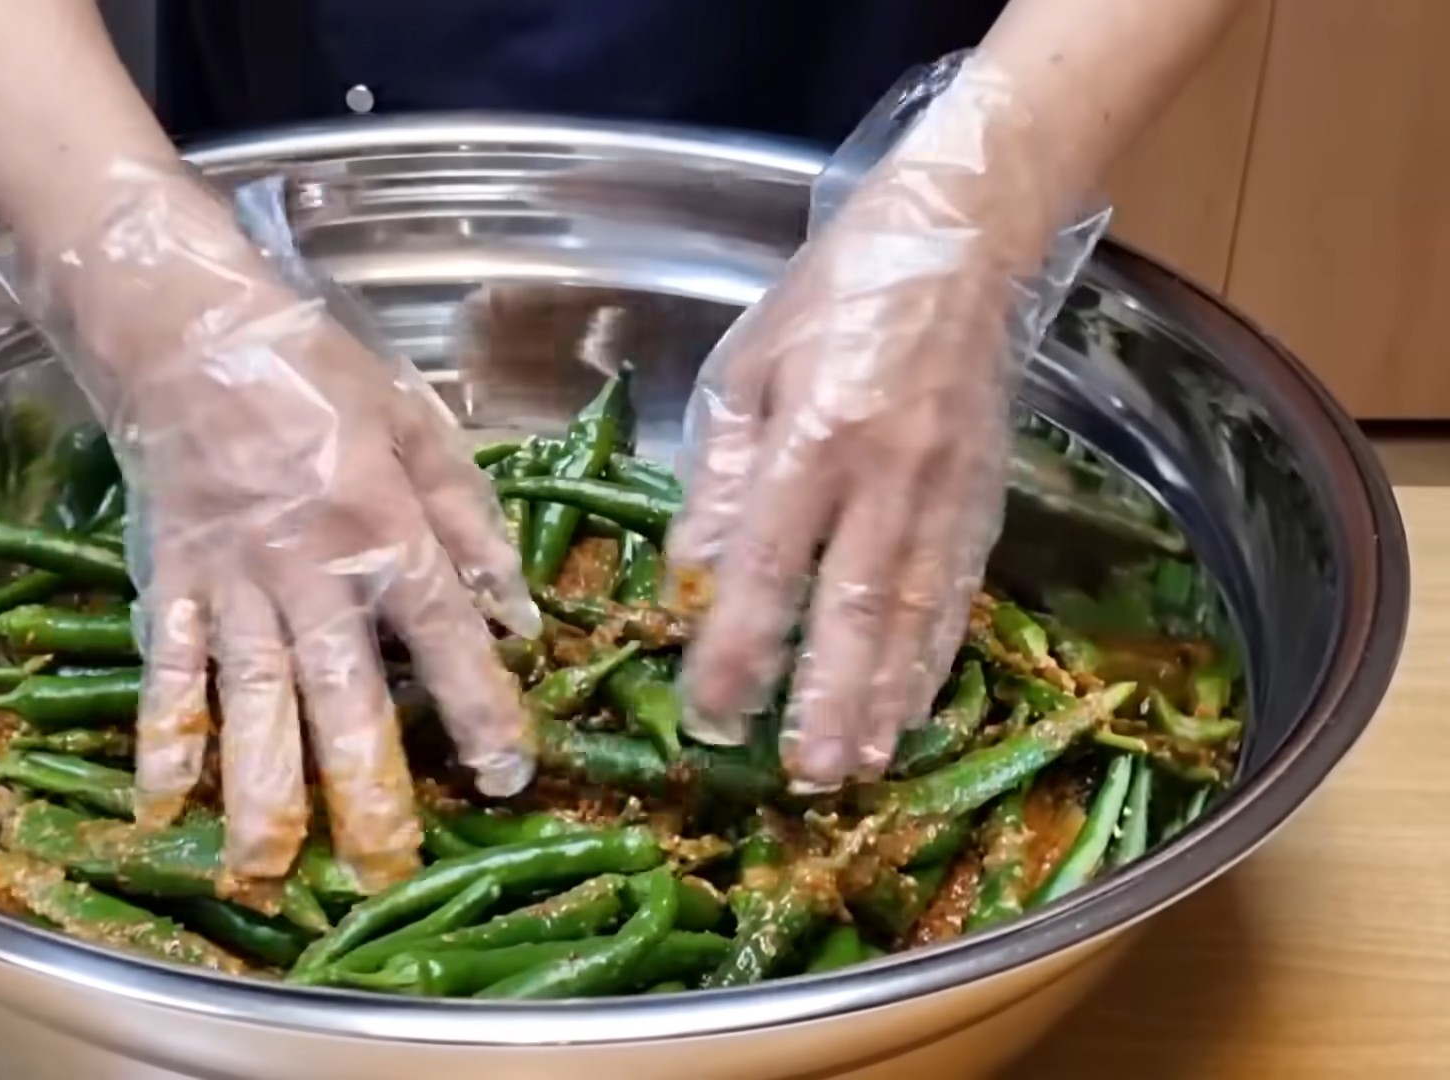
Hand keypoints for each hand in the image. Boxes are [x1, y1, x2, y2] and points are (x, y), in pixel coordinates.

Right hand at [23, 166, 538, 892]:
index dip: (477, 704)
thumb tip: (519, 613)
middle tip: (385, 864)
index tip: (507, 771)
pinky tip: (161, 804)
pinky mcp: (169, 580)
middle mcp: (309, 564)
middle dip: (365, 781)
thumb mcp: (417, 425)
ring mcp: (231, 579)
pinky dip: (162, 735)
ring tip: (269, 863)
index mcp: (382, 522)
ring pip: (252, 694)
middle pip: (341, 686)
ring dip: (260, 783)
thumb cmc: (316, 374)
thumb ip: (471, 521)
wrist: (189, 334)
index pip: (442, 630)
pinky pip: (165, 668)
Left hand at [668, 54, 1105, 789]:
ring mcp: (947, 490)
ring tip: (859, 766)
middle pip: (855, 609)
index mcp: (815, 435)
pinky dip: (935, 658)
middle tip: (803, 777)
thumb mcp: (746, 366)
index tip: (713, 716)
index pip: (769, 566)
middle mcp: (888, 474)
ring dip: (886, 698)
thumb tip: (691, 574)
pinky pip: (959, 593)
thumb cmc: (830, 298)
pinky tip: (915, 709)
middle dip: (827, 700)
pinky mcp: (985, 496)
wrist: (957, 242)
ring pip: (915, 614)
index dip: (741, 648)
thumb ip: (719, 474)